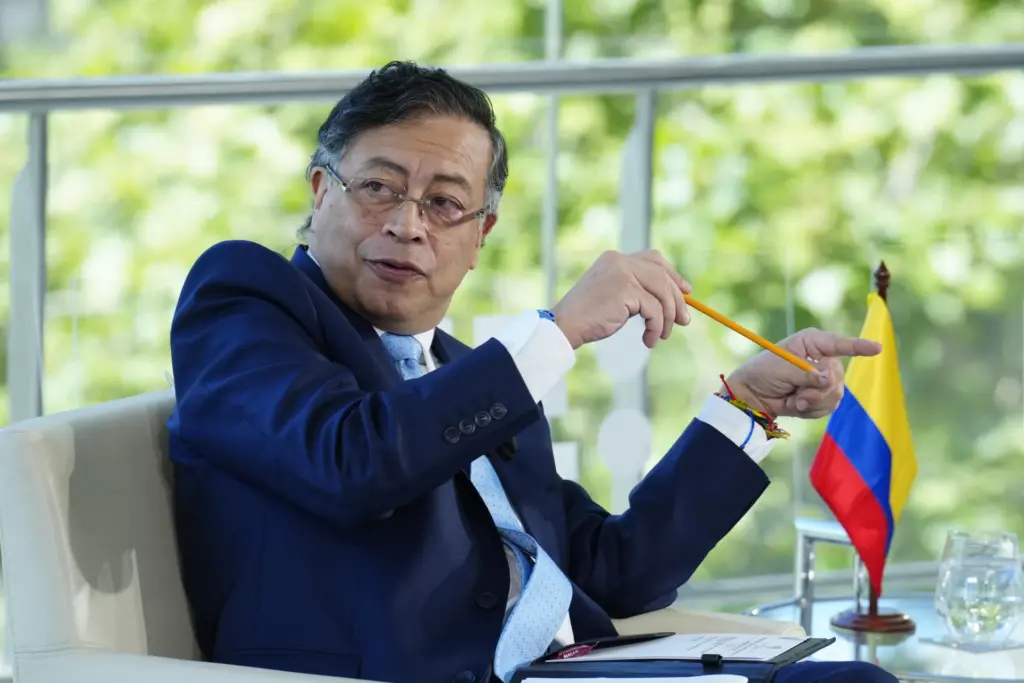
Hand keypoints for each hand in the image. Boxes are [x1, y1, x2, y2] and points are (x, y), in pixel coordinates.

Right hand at [551, 250, 691, 348]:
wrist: (565, 325)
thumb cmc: (587, 317)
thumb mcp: (613, 296)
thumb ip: (636, 291)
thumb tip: (673, 300)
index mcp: (615, 258)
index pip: (654, 259)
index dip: (673, 274)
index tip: (686, 291)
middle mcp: (619, 260)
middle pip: (662, 275)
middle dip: (677, 300)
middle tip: (684, 320)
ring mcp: (622, 273)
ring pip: (662, 293)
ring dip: (667, 318)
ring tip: (662, 336)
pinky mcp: (626, 290)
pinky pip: (654, 310)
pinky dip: (656, 327)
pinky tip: (649, 340)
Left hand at [724, 329, 882, 418]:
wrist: (753, 396)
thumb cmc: (763, 373)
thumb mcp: (782, 368)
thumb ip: (806, 373)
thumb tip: (829, 380)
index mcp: (813, 342)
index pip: (839, 343)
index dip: (859, 346)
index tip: (877, 348)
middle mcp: (822, 358)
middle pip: (838, 376)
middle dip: (818, 390)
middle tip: (799, 394)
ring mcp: (824, 378)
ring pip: (836, 394)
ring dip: (813, 401)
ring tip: (795, 399)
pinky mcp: (823, 396)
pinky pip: (829, 406)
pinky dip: (812, 410)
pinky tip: (797, 405)